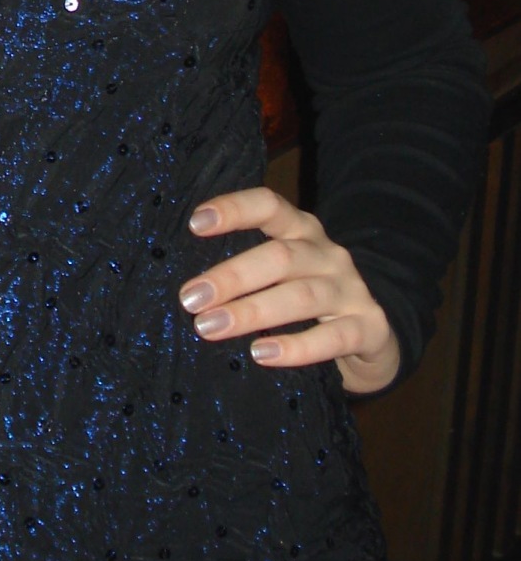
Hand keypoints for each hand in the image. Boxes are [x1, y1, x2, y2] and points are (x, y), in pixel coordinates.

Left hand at [180, 186, 399, 395]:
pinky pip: (334, 337)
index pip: (270, 206)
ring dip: (252, 312)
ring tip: (210, 328)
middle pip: (281, 256)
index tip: (195, 223)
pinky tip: (262, 354)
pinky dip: (297, 347)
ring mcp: (352, 290)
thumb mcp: (280, 276)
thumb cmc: (306, 303)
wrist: (373, 338)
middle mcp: (328, 254)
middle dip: (231, 276)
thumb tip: (187, 290)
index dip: (234, 209)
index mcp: (302, 231)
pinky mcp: (370, 328)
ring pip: (302, 296)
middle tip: (190, 299)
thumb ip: (246, 272)